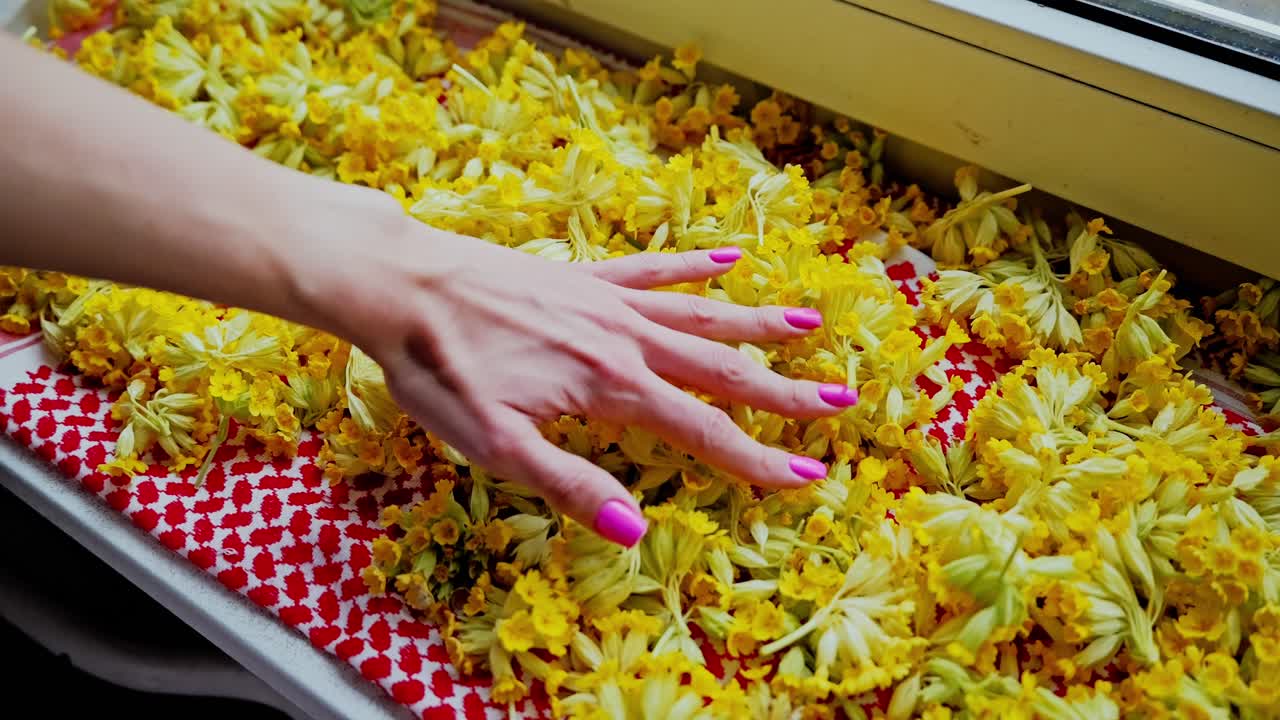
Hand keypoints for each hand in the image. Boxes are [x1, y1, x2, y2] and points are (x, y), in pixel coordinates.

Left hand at [281, 184, 859, 546]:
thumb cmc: (441, 369)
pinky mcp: (583, 277)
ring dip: (757, 324)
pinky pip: (651, 269)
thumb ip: (570, 485)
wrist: (401, 285)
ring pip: (700, 313)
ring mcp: (607, 301)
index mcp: (611, 385)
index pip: (703, 428)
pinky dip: (692, 266)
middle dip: (784, 390)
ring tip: (809, 325)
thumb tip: (633, 530)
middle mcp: (624, 338)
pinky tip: (726, 259)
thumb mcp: (495, 444)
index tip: (810, 475)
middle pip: (721, 368)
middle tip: (841, 400)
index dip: (758, 458)